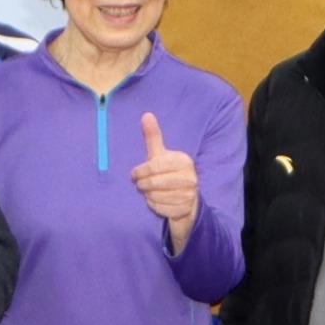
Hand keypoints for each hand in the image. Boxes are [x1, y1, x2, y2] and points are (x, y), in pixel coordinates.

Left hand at [130, 112, 197, 243]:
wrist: (187, 199)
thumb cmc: (169, 173)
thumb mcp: (161, 155)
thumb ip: (153, 137)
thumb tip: (146, 115)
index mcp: (183, 161)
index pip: (154, 166)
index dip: (140, 171)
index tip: (134, 174)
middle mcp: (190, 177)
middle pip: (153, 183)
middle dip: (142, 184)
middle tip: (140, 184)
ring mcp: (189, 195)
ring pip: (155, 196)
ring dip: (148, 195)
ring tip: (149, 192)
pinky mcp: (185, 210)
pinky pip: (159, 208)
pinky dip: (154, 206)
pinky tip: (157, 201)